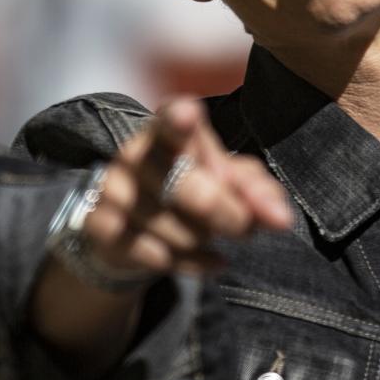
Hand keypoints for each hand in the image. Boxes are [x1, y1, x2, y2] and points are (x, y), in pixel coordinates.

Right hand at [75, 97, 293, 279]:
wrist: (142, 233)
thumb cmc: (197, 192)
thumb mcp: (233, 184)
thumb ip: (259, 193)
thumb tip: (280, 218)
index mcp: (171, 129)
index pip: (171, 117)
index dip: (179, 118)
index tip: (190, 116)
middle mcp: (136, 152)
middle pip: (181, 182)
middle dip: (221, 211)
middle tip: (244, 228)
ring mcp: (113, 187)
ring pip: (165, 223)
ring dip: (199, 240)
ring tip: (212, 240)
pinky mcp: (98, 223)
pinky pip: (144, 250)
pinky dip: (183, 263)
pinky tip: (205, 262)